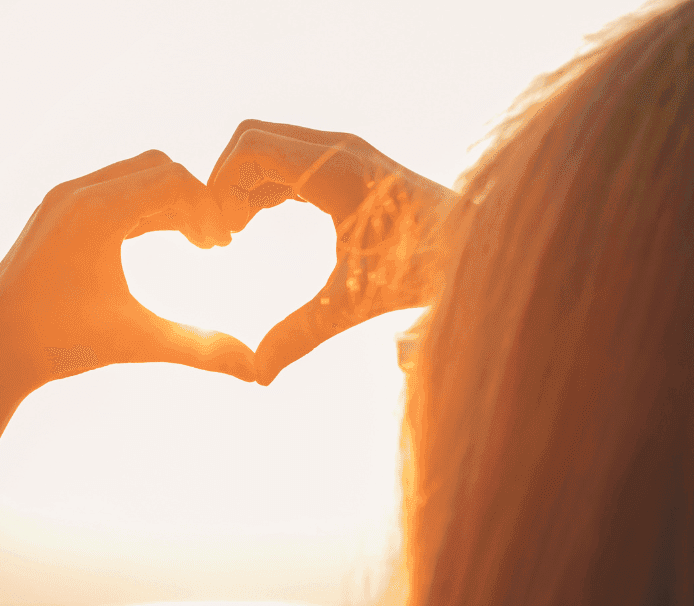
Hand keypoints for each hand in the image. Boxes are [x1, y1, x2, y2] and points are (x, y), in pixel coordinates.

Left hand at [0, 150, 258, 393]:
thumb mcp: (137, 341)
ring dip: (165, 202)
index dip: (208, 210)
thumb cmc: (60, 343)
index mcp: (99, 211)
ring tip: (192, 244)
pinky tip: (156, 242)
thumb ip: (199, 349)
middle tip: (212, 244)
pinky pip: (108, 192)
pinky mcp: (52, 213)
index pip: (174, 181)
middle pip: (156, 168)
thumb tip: (255, 371)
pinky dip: (138, 208)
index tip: (223, 248)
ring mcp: (60, 200)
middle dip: (190, 200)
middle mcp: (77, 194)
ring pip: (131, 177)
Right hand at [203, 121, 458, 383]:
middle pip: (252, 140)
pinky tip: (251, 226)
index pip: (251, 146)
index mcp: (335, 169)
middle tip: (218, 237)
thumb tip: (258, 376)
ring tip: (230, 235)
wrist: (476, 250)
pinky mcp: (347, 165)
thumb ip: (299, 334)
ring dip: (241, 185)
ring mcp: (343, 153)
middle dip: (224, 183)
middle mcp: (337, 149)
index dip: (219, 185)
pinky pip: (287, 161)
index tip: (218, 236)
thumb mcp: (352, 304)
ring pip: (267, 148)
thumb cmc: (419, 272)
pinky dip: (261, 186)